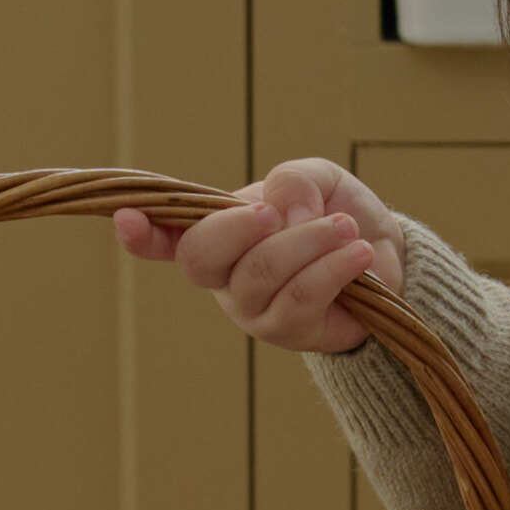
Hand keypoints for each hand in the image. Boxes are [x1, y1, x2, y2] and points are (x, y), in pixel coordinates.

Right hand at [117, 159, 402, 358]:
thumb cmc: (334, 212)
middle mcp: (224, 275)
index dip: (141, 233)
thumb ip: (293, 182)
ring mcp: (252, 308)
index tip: (126, 217)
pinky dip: (334, 267)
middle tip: (275, 212)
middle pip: (201, 257)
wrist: (383, 252)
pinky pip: (300, 297)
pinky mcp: (290, 331)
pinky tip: (359, 253)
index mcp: (218, 232)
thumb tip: (282, 214)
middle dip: (236, 228)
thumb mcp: (316, 178)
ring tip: (346, 228)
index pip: (167, 237)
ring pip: (261, 272)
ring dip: (309, 241)